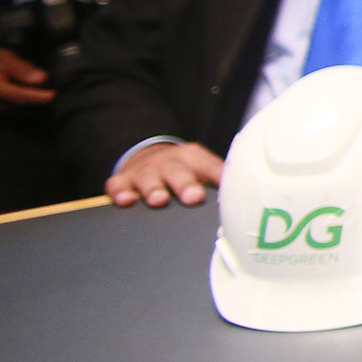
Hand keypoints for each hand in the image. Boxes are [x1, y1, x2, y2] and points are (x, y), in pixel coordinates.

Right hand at [0, 46, 53, 112]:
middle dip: (35, 95)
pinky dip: (19, 100)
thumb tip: (41, 78)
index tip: (52, 95)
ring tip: (29, 85)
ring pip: (17, 105)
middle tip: (48, 85)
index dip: (36, 96)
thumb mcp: (3, 57)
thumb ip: (21, 68)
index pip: (18, 95)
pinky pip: (11, 107)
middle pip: (20, 102)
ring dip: (27, 97)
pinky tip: (20, 90)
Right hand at [108, 140, 226, 208]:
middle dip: (185, 184)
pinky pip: (118, 185)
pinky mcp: (122, 180)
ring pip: (148, 178)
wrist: (148, 158)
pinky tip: (125, 201)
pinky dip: (120, 193)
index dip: (217, 175)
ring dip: (153, 189)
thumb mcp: (201, 169)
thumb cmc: (183, 170)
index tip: (226, 187)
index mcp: (192, 158)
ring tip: (159, 200)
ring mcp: (143, 171)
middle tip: (194, 197)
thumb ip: (218, 182)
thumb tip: (244, 204)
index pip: (208, 165)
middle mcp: (168, 162)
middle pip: (177, 171)